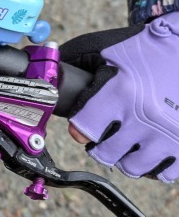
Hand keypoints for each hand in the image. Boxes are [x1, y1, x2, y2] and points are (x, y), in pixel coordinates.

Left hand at [61, 15, 178, 181]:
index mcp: (120, 91)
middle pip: (104, 153)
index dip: (80, 126)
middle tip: (106, 130)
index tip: (84, 123)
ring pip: (132, 166)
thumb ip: (76, 63)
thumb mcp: (106, 47)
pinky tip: (150, 146)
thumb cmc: (147, 45)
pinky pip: (162, 172)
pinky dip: (153, 163)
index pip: (83, 128)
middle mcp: (144, 117)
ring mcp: (167, 134)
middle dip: (100, 142)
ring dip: (125, 155)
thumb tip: (49, 80)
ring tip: (128, 138)